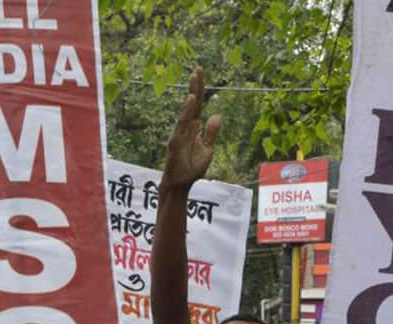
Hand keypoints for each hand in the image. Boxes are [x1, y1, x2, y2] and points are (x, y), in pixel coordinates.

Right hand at [160, 68, 220, 191]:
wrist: (180, 184)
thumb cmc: (191, 168)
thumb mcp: (208, 150)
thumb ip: (211, 133)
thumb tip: (217, 115)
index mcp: (194, 127)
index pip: (198, 105)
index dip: (200, 90)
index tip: (200, 73)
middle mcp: (186, 127)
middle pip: (192, 104)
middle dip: (195, 87)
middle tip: (198, 69)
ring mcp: (180, 133)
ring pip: (187, 111)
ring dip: (191, 95)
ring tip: (195, 79)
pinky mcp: (176, 141)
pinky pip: (182, 124)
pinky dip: (187, 112)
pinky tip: (191, 100)